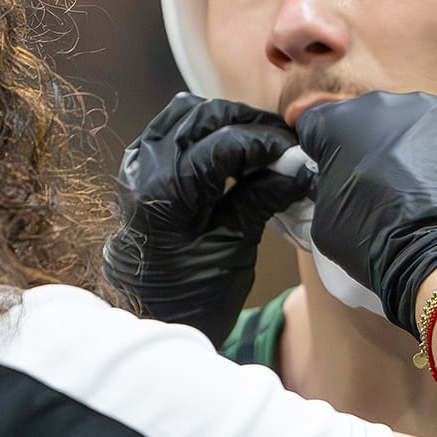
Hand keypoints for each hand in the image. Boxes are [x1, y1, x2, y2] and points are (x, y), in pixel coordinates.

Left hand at [103, 94, 313, 345]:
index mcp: (166, 191)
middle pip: (204, 116)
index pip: (227, 142)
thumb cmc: (187, 298)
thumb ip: (261, 198)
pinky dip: (203, 132)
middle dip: (249, 124)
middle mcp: (144, 169)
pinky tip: (230, 154)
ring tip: (259, 148)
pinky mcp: (139, 172)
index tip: (299, 153)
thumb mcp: (232, 250)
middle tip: (285, 147)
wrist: (145, 322)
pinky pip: (171, 130)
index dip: (269, 142)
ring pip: (185, 114)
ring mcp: (137, 166)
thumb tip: (298, 166)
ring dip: (225, 123)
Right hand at [295, 92, 436, 336]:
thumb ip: (323, 184)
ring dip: (408, 146)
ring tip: (415, 187)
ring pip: (410, 122)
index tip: (329, 166)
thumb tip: (332, 180)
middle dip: (368, 145)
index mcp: (339, 121)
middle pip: (367, 119)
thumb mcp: (323, 218)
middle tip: (377, 184)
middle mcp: (384, 104)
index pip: (316, 124)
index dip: (320, 148)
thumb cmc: (379, 240)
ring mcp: (430, 108)